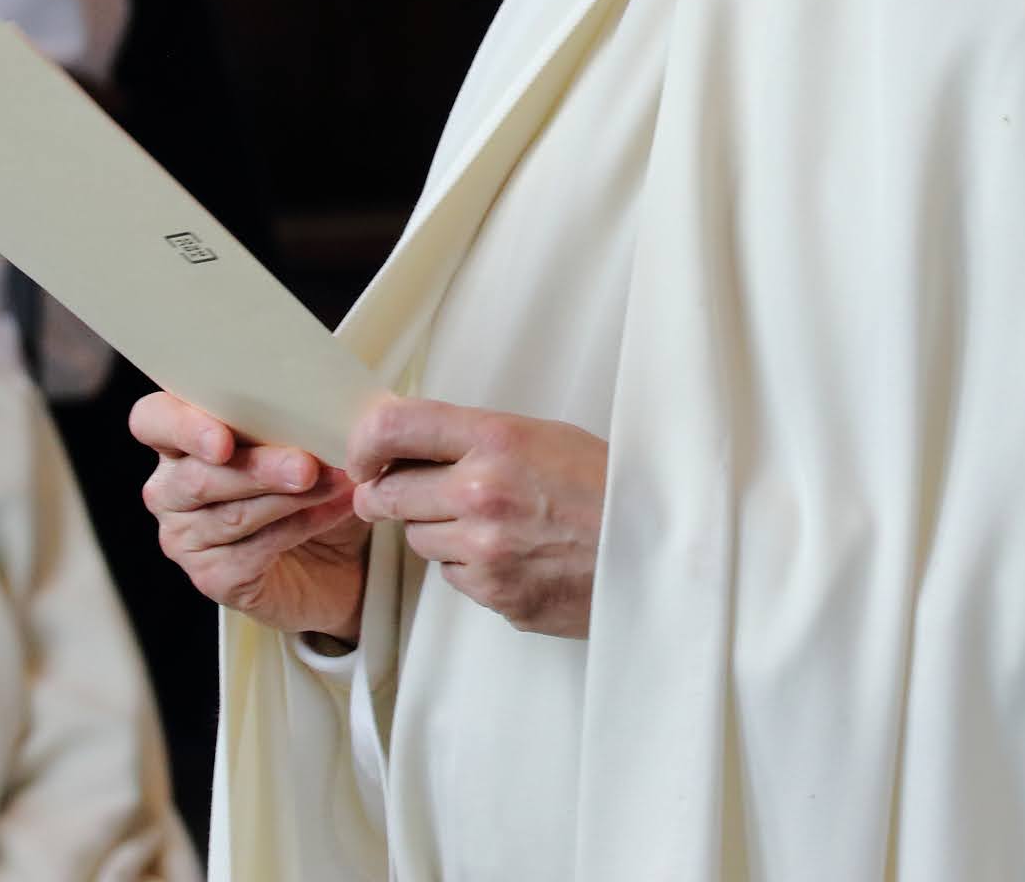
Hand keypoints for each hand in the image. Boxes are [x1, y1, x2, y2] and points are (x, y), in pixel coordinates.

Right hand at [132, 392, 367, 640]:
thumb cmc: (305, 480)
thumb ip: (291, 416)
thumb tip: (317, 401)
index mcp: (178, 438)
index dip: (181, 427)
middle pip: (198, 476)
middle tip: (306, 466)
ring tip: (336, 481)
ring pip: (231, 515)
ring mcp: (185, 538)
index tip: (222, 441)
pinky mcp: (212, 577)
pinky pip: (253, 552)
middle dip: (258, 469)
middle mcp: (170, 489)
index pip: (152, 420)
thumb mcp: (298, 437)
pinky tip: (334, 510)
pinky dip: (301, 527)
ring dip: (289, 498)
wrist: (334, 553)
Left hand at [348, 398, 606, 637]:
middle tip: (399, 492)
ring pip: (419, 541)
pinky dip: (469, 568)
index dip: (364, 442)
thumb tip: (406, 445)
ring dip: (436, 532)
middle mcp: (482, 494)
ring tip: (485, 522)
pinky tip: (509, 553)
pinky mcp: (499, 597)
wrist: (660, 546)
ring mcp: (488, 552)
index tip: (363, 455)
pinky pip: (454, 578)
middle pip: (388, 496)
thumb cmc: (604, 483)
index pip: (394, 428)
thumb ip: (470, 440)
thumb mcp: (538, 435)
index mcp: (494, 440)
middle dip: (387, 495)